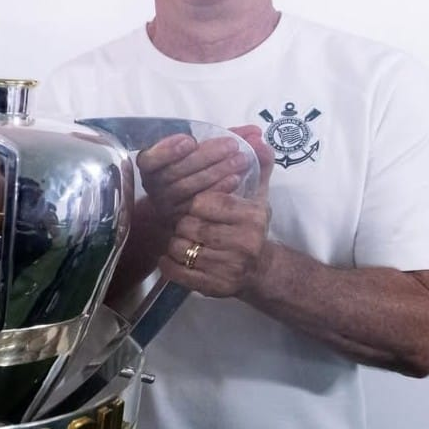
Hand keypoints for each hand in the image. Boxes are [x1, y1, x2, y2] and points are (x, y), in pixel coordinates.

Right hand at [135, 130, 251, 230]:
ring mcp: (167, 205)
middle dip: (205, 156)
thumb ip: (232, 139)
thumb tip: (256, 133)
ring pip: (187, 188)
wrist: (198, 210)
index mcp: (152, 166)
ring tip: (240, 160)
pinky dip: (218, 189)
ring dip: (215, 172)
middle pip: (174, 172)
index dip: (166, 150)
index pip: (149, 160)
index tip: (191, 140)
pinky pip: (199, 204)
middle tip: (232, 145)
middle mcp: (154, 187)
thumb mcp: (211, 152)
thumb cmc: (202, 171)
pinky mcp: (182, 220)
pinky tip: (235, 180)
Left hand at [159, 126, 274, 297]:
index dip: (196, 203)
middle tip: (188, 224)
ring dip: (176, 243)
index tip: (198, 206)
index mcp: (252, 217)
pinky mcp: (214, 287)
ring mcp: (229, 268)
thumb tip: (259, 140)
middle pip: (189, 225)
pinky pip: (178, 272)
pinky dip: (169, 264)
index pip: (204, 202)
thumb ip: (258, 166)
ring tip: (184, 239)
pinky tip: (172, 257)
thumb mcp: (257, 195)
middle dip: (184, 223)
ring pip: (181, 248)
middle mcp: (244, 243)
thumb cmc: (251, 227)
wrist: (260, 270)